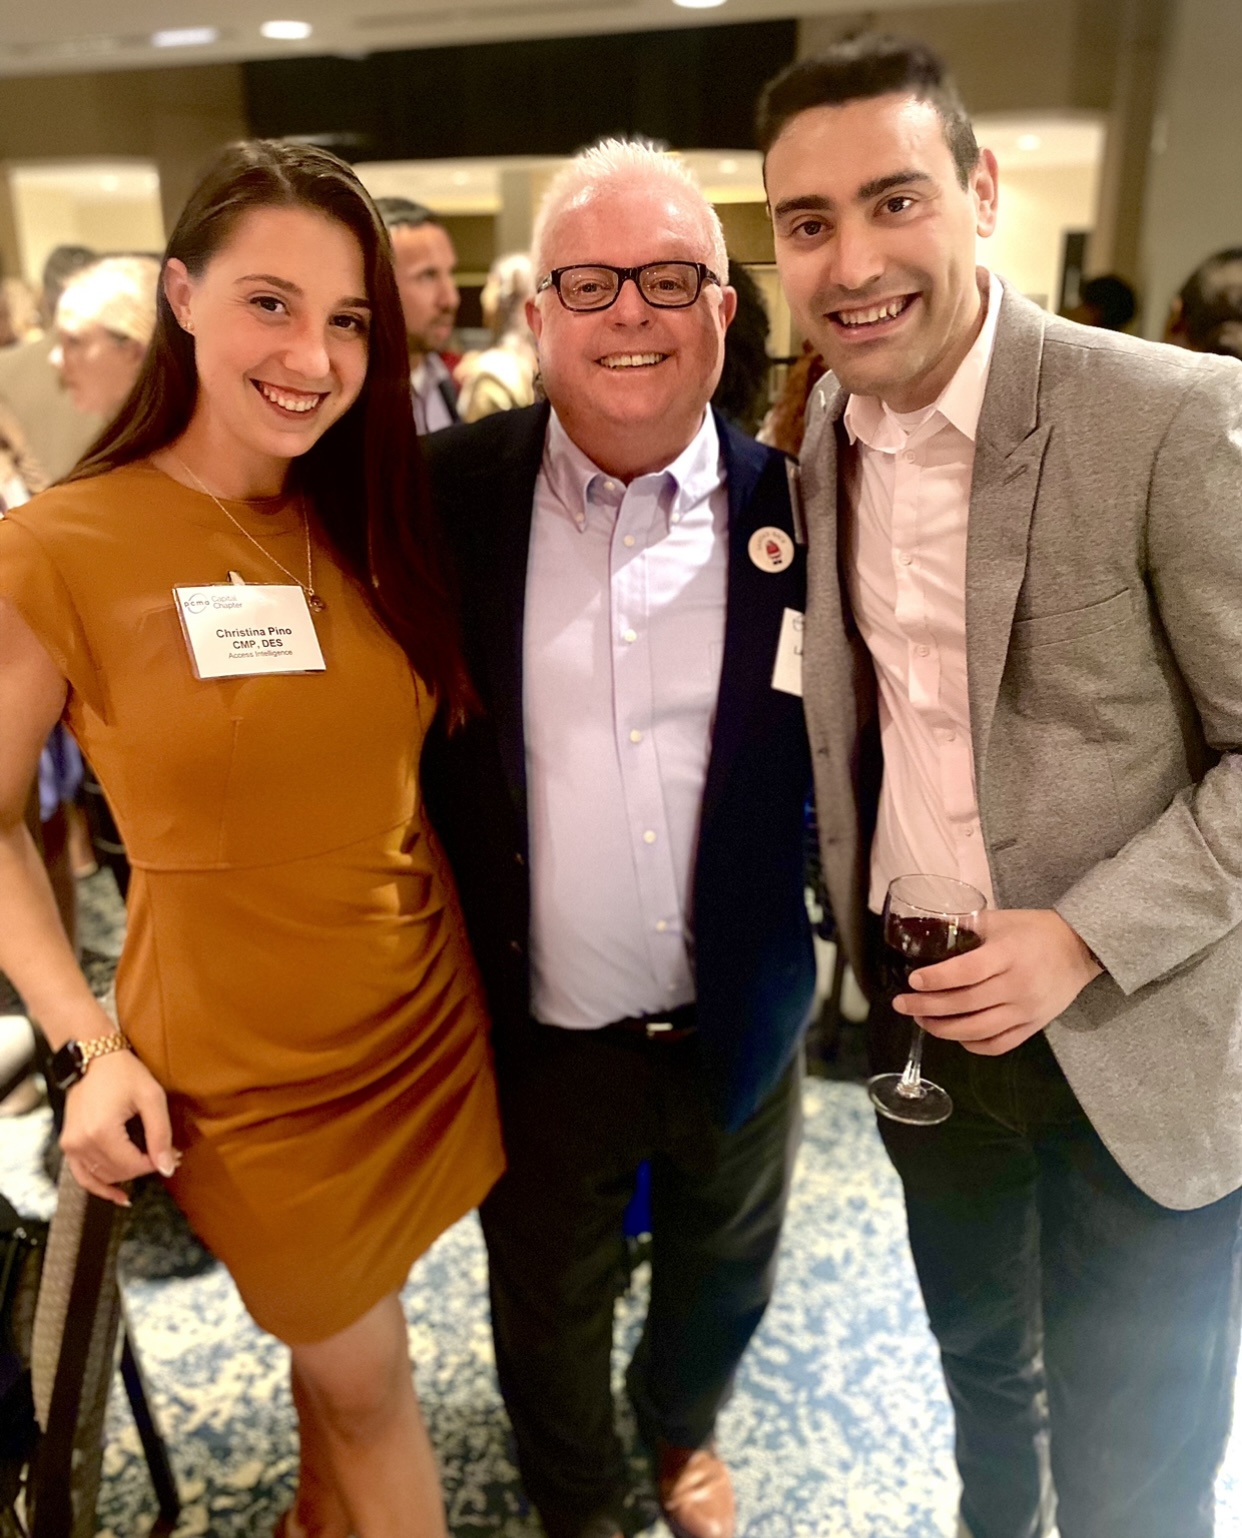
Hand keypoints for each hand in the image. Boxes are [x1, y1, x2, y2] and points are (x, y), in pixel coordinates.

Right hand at [59, 1050, 179, 1205]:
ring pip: (103, 1176)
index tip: (173, 1154)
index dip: (155, 1163)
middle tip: (167, 1156)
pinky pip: (83, 1176)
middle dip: (144, 1167)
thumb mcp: (151, 1098)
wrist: (93, 1056)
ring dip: (127, 1175)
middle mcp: (81, 1143)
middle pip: (119, 1173)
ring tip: (148, 1165)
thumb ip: (160, 1134)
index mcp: (101, 1132)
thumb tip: (167, 1167)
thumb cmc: (124, 1073)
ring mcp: (71, 1145)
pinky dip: (100, 1187)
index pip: (133, 1166)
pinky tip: (118, 1196)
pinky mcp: (68, 1144)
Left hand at [892, 908, 1102, 1056]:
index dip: (937, 979)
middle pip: (966, 1004)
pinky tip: (954, 1034)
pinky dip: (972, 1044)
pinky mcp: (1034, 1026)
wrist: (1079, 949)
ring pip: (978, 1030)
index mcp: (1008, 954)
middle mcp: (1018, 985)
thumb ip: (964, 927)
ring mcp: (1027, 1010)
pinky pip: (998, 1045)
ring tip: (922, 1020)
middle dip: (927, 1007)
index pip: (967, 972)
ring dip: (943, 1029)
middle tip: (902, 1004)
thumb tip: (924, 931)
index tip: (913, 981)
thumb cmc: (1033, 930)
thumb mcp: (998, 920)